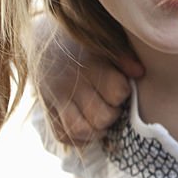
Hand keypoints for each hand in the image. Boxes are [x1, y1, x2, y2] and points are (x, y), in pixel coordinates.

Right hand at [34, 16, 143, 144]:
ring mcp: (56, 99)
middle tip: (113, 104)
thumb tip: (140, 73)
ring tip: (103, 119)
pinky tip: (88, 127)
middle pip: (102, 117)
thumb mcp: (102, 40)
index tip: (122, 86)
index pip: (117, 92)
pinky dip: (79, 138)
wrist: (38, 38)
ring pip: (81, 130)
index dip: (124, 92)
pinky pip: (63, 135)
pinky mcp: (47, 109)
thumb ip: (123, 55)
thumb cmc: (80, 39)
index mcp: (89, 65)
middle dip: (113, 114)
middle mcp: (71, 85)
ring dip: (97, 130)